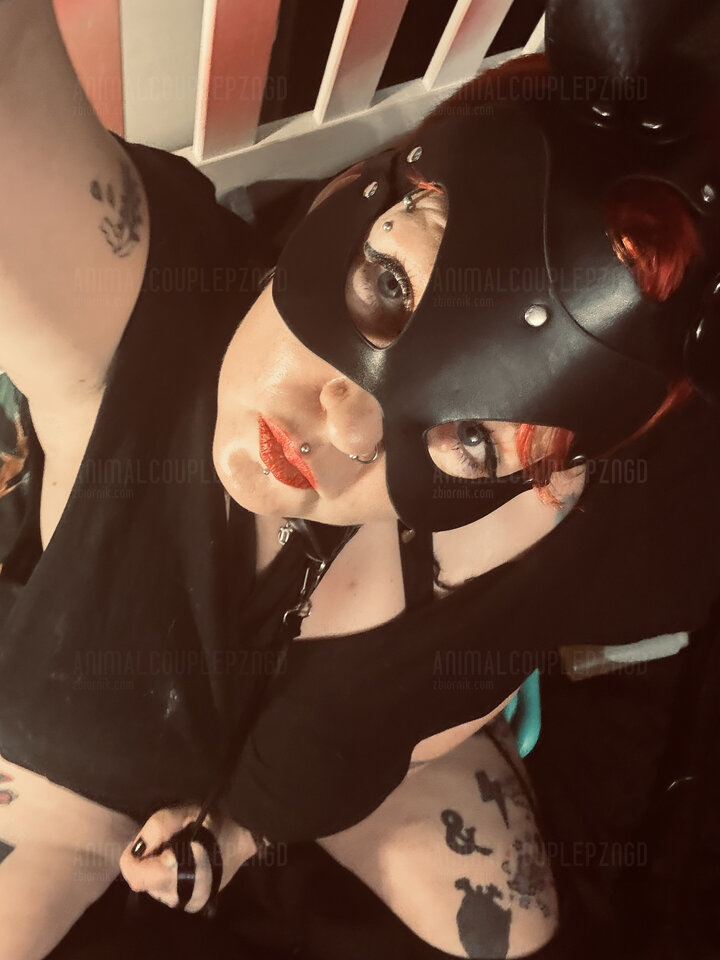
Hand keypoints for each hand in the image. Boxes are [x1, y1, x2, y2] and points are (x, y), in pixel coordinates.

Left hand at [119, 805, 256, 912]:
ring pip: (153, 889)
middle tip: (163, 841)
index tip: (141, 842)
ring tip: (174, 849)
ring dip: (155, 869)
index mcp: (183, 876)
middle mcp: (185, 898)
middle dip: (146, 861)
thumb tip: (137, 849)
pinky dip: (166, 876)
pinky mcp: (194, 905)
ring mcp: (190, 904)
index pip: (137, 879)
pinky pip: (167, 892)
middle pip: (143, 884)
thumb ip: (159, 826)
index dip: (131, 860)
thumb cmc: (215, 819)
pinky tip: (181, 861)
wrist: (245, 834)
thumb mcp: (186, 811)